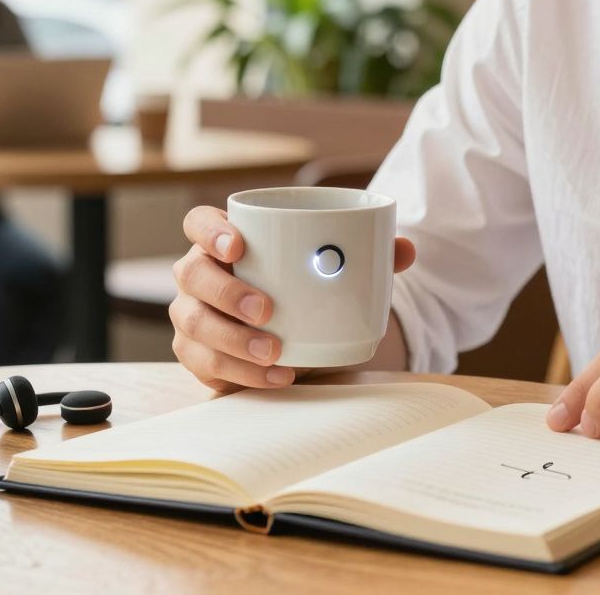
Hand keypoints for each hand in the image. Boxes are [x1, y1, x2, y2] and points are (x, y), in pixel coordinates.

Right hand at [170, 205, 415, 391]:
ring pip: (194, 324)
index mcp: (226, 242)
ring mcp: (194, 316)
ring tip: (275, 351)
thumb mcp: (335, 271)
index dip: (210, 230)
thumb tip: (406, 250)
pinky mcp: (199, 356)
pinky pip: (208, 365)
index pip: (199, 223)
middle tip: (267, 309)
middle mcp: (200, 275)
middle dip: (227, 292)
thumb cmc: (306, 289)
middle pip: (193, 274)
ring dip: (234, 339)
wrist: (298, 335)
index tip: (239, 244)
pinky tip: (277, 376)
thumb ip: (369, 256)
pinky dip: (243, 373)